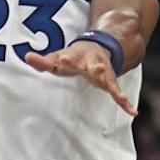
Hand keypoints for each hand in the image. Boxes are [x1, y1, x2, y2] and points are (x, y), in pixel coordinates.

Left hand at [21, 35, 137, 115]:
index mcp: (77, 57)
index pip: (71, 58)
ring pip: (109, 79)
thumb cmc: (73, 57)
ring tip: (121, 96)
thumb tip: (27, 57)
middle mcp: (93, 63)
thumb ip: (42, 61)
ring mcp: (104, 72)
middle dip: (96, 68)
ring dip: (113, 86)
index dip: (67, 59)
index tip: (63, 59)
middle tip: (98, 69)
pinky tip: (133, 112)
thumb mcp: (56, 58)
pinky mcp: (110, 82)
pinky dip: (125, 103)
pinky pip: (118, 93)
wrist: (97, 48)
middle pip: (94, 66)